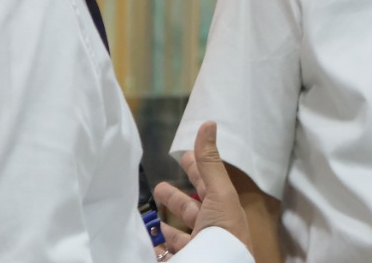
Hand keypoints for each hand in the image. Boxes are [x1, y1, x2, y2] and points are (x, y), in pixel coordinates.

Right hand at [153, 122, 252, 253]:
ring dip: (165, 226)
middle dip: (176, 198)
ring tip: (148, 217)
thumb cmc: (224, 235)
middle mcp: (211, 229)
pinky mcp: (186, 261)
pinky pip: (169, 254)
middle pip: (191, 210)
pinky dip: (158, 249)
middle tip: (159, 187)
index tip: (182, 156)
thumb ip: (210, 163)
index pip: (207, 184)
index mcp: (223, 210)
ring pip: (179, 235)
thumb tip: (208, 123)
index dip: (196, 168)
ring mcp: (198, 249)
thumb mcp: (219, 194)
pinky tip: (147, 245)